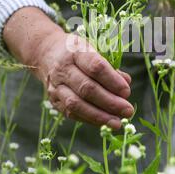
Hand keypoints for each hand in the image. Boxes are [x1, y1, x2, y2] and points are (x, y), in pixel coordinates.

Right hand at [3, 7, 132, 129]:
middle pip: (87, 88)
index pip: (95, 67)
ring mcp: (56, 86)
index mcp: (75, 51)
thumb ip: (110, 67)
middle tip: (127, 110)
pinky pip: (71, 113)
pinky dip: (90, 119)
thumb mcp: (93, 50)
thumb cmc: (77, 52)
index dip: (112, 80)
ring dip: (99, 116)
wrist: (46, 54)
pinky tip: (104, 123)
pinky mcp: (54, 100)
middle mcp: (63, 69)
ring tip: (117, 122)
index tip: (126, 92)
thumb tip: (126, 82)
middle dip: (110, 102)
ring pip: (77, 104)